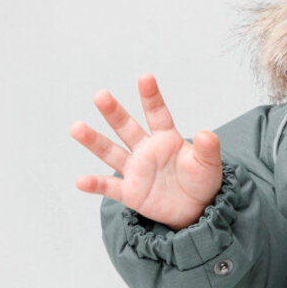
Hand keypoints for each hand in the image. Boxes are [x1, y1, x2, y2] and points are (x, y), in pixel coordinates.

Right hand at [70, 73, 222, 230]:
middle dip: (114, 112)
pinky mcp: (131, 192)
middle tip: (101, 95)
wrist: (196, 210)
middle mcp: (146, 150)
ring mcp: (136, 170)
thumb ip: (208, 149)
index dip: (151, 97)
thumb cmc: (202, 181)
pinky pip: (110, 187)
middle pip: (127, 127)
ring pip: (111, 152)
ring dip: (94, 141)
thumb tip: (206, 134)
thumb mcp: (209, 165)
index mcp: (166, 139)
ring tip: (77, 128)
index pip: (157, 114)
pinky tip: (81, 181)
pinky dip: (95, 184)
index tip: (146, 77)